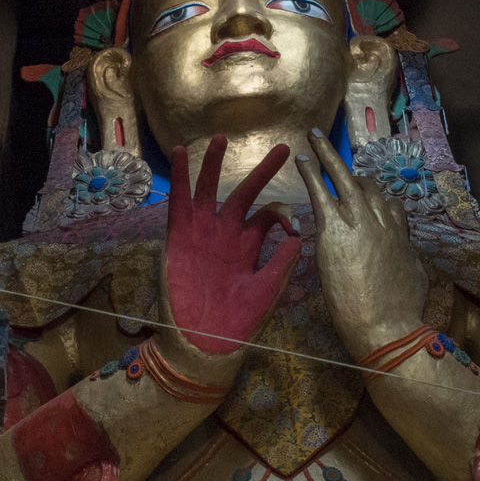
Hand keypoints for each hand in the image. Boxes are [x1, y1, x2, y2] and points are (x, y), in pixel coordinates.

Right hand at [161, 136, 301, 369]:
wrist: (205, 342)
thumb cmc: (237, 322)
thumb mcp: (267, 289)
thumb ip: (281, 263)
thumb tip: (300, 236)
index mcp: (250, 244)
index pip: (269, 214)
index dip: (284, 213)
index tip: (294, 225)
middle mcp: (227, 233)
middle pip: (245, 193)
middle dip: (262, 171)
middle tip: (283, 149)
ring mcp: (203, 232)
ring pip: (209, 189)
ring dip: (213, 164)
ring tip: (219, 138)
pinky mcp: (180, 236)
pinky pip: (180, 201)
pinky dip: (180, 177)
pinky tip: (180, 154)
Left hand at [295, 129, 428, 359]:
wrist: (386, 325)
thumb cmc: (402, 312)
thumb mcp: (415, 277)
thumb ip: (407, 258)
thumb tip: (407, 254)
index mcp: (399, 235)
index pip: (391, 206)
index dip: (377, 198)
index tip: (367, 193)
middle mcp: (381, 222)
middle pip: (368, 187)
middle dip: (352, 170)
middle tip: (337, 155)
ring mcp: (358, 223)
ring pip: (344, 179)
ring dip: (328, 156)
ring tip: (315, 138)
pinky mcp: (334, 230)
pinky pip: (321, 192)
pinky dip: (311, 172)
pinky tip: (302, 158)